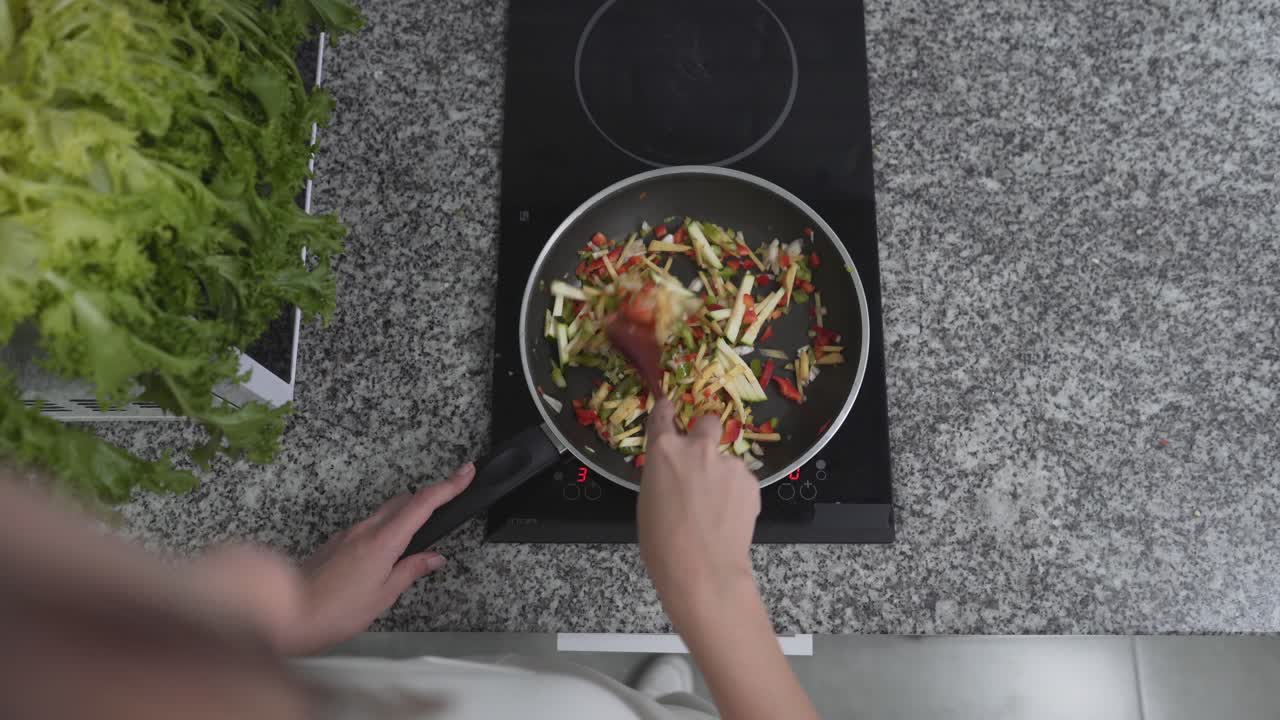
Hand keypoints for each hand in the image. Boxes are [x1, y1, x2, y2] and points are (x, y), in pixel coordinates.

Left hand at [286, 462, 474, 653]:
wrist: (286, 613)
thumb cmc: (334, 611)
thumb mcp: (383, 596)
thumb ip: (411, 570)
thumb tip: (433, 558)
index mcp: (383, 541)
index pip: (423, 503)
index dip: (448, 486)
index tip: (465, 472)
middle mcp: (365, 530)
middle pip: (404, 501)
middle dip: (428, 499)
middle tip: (447, 506)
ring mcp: (348, 533)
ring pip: (384, 512)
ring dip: (404, 517)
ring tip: (416, 541)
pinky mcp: (336, 542)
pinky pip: (368, 527)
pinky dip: (384, 531)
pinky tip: (385, 555)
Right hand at [638, 400, 760, 626]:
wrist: (703, 569)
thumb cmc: (662, 543)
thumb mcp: (649, 501)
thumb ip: (663, 475)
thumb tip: (674, 473)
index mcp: (664, 451)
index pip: (662, 416)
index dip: (666, 411)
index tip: (668, 407)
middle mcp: (698, 448)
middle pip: (707, 421)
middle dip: (705, 432)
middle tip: (703, 456)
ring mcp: (728, 463)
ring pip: (727, 460)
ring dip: (722, 474)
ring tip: (716, 509)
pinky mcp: (750, 481)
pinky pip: (741, 481)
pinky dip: (736, 494)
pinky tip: (729, 518)